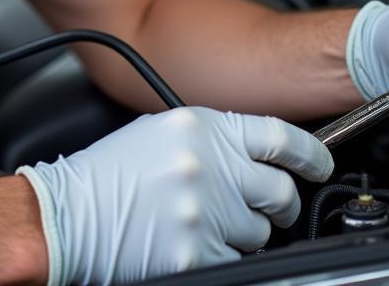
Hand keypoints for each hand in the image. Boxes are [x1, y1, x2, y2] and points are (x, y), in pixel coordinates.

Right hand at [17, 106, 332, 285]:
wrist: (68, 213)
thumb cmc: (110, 172)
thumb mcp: (164, 132)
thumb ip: (214, 138)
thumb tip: (257, 156)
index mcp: (203, 127)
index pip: (279, 136)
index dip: (311, 154)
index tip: (320, 165)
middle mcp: (210, 165)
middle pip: (280, 190)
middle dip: (281, 203)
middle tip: (272, 207)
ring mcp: (205, 210)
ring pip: (260, 232)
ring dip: (246, 233)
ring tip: (211, 224)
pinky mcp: (195, 252)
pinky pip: (236, 261)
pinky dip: (223, 256)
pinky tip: (196, 243)